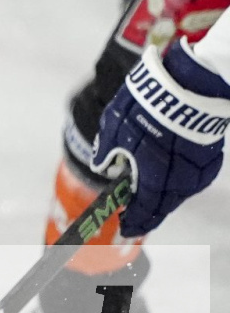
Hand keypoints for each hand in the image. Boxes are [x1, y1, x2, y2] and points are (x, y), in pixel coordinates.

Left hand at [92, 38, 229, 235]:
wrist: (190, 84)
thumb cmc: (147, 107)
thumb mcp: (114, 129)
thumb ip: (106, 152)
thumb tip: (102, 167)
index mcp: (156, 178)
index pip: (145, 210)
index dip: (135, 221)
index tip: (125, 228)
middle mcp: (181, 180)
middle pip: (164, 205)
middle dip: (148, 213)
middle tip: (135, 218)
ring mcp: (200, 169)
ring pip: (179, 193)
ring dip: (163, 198)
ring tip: (147, 197)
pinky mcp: (210, 156)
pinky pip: (192, 178)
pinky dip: (177, 182)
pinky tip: (167, 178)